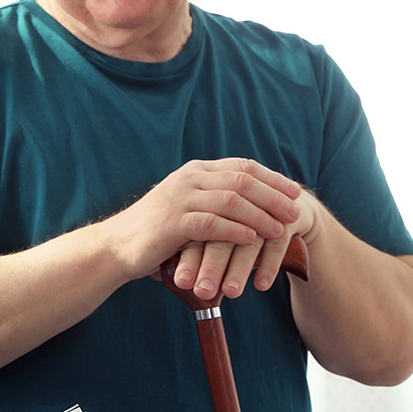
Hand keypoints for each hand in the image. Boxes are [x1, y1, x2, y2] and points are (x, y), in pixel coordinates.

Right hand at [108, 158, 302, 285]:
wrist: (117, 245)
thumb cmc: (157, 231)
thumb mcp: (187, 206)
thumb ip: (213, 200)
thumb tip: (252, 204)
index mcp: (196, 171)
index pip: (242, 167)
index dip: (272, 178)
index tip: (295, 191)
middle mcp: (190, 179)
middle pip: (242, 180)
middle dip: (273, 196)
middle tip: (295, 211)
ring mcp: (181, 199)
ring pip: (232, 200)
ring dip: (260, 215)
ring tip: (280, 228)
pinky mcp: (173, 222)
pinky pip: (213, 224)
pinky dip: (236, 230)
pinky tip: (252, 239)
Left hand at [170, 186, 320, 299]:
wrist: (289, 208)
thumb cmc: (241, 227)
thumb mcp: (217, 233)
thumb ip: (195, 248)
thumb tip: (164, 276)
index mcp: (212, 198)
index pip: (196, 228)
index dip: (188, 256)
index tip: (180, 283)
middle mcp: (237, 201)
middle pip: (220, 232)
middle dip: (211, 265)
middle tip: (202, 292)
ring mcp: (265, 206)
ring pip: (249, 238)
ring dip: (239, 268)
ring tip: (230, 293)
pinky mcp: (290, 216)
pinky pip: (279, 242)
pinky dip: (269, 265)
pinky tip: (260, 286)